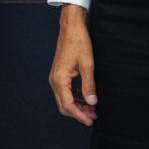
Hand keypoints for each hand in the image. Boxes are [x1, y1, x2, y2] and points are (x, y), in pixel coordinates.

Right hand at [48, 4, 97, 125]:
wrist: (71, 27)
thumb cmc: (79, 42)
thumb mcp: (87, 65)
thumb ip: (89, 85)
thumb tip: (92, 102)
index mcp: (59, 79)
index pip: (68, 105)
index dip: (79, 115)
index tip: (90, 121)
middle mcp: (54, 80)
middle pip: (64, 105)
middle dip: (78, 112)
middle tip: (93, 116)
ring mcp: (56, 77)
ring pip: (65, 99)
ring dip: (78, 105)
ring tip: (92, 108)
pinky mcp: (59, 74)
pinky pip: (66, 91)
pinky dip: (75, 97)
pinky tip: (87, 97)